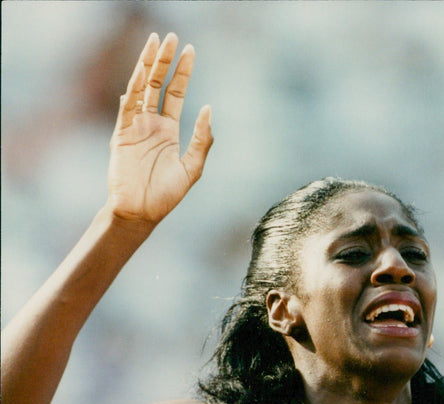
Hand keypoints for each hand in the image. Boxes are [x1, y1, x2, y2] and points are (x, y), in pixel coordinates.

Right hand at [107, 33, 212, 225]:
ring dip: (147, 66)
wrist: (142, 213)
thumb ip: (202, 140)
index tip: (190, 50)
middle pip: (157, 84)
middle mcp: (150, 124)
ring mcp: (134, 127)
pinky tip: (140, 73)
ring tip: (155, 43)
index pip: (175, 93)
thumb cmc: (167, 195)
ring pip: (140, 89)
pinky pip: (126, 109)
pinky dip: (133, 91)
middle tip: (171, 37)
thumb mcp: (193, 167)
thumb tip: (208, 109)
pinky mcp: (120, 136)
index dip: (182, 72)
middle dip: (164, 60)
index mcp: (168, 129)